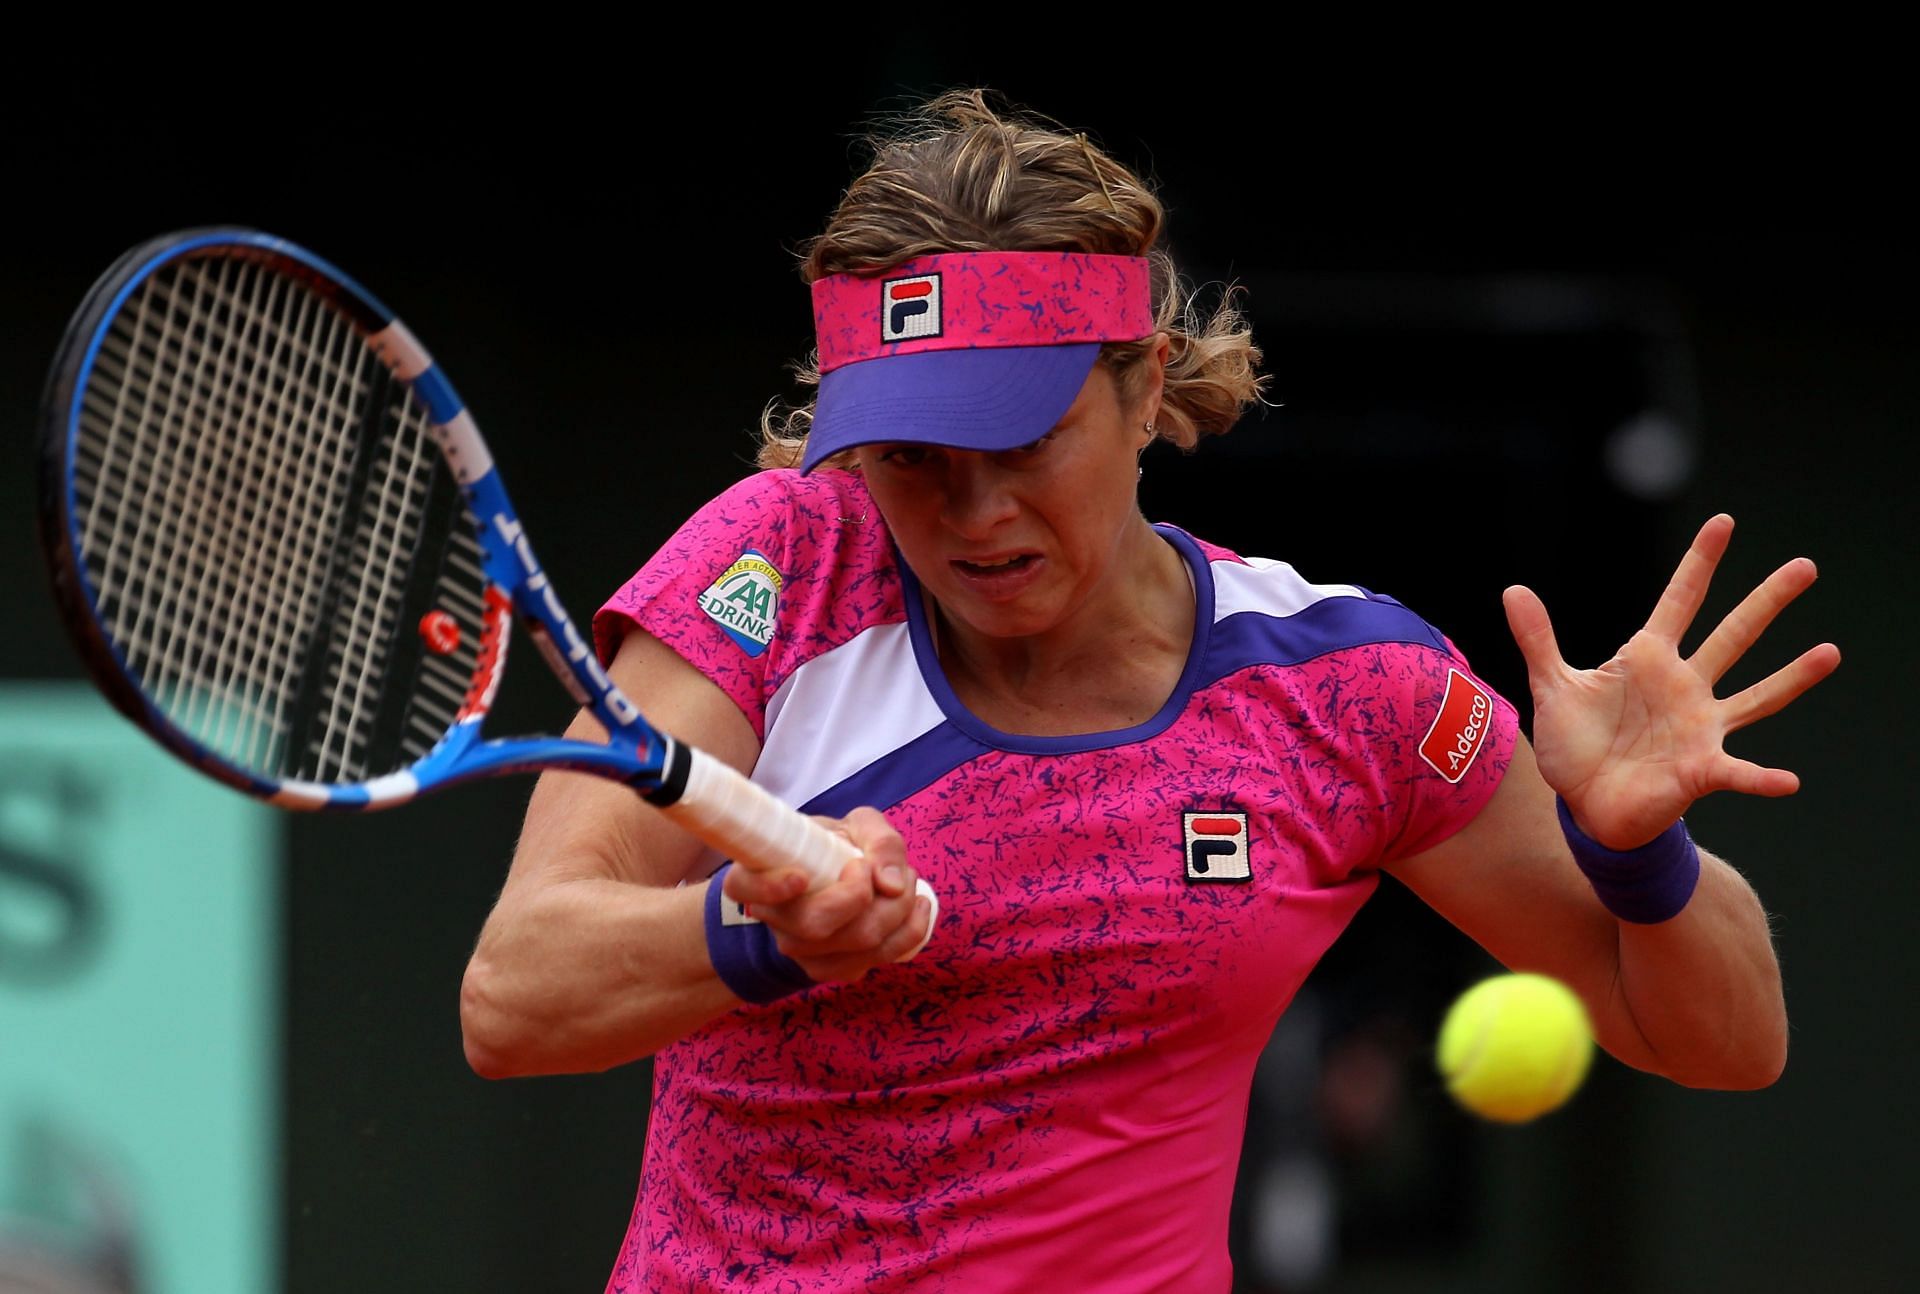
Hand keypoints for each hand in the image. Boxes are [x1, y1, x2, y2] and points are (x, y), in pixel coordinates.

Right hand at [720, 807, 933, 982]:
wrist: (839, 879)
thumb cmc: (836, 847)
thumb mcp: (855, 827)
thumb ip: (877, 840)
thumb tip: (890, 884)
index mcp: (758, 876)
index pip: (743, 887)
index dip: (770, 886)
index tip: (801, 875)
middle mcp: (773, 918)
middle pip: (817, 923)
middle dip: (867, 893)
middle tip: (884, 867)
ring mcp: (800, 951)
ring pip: (857, 943)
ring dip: (898, 908)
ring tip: (907, 879)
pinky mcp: (832, 970)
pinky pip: (879, 958)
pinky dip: (911, 929)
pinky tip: (918, 904)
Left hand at [1503, 514, 1840, 849]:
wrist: (1586, 807)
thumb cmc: (1577, 747)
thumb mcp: (1554, 687)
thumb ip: (1538, 639)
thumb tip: (1513, 589)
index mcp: (1649, 660)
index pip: (1679, 600)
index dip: (1700, 563)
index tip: (1724, 522)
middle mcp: (1684, 687)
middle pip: (1733, 635)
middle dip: (1766, 601)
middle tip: (1807, 566)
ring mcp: (1698, 727)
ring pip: (1756, 696)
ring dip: (1792, 678)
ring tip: (1829, 652)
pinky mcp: (1699, 770)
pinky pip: (1737, 773)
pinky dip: (1760, 778)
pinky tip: (1788, 781)